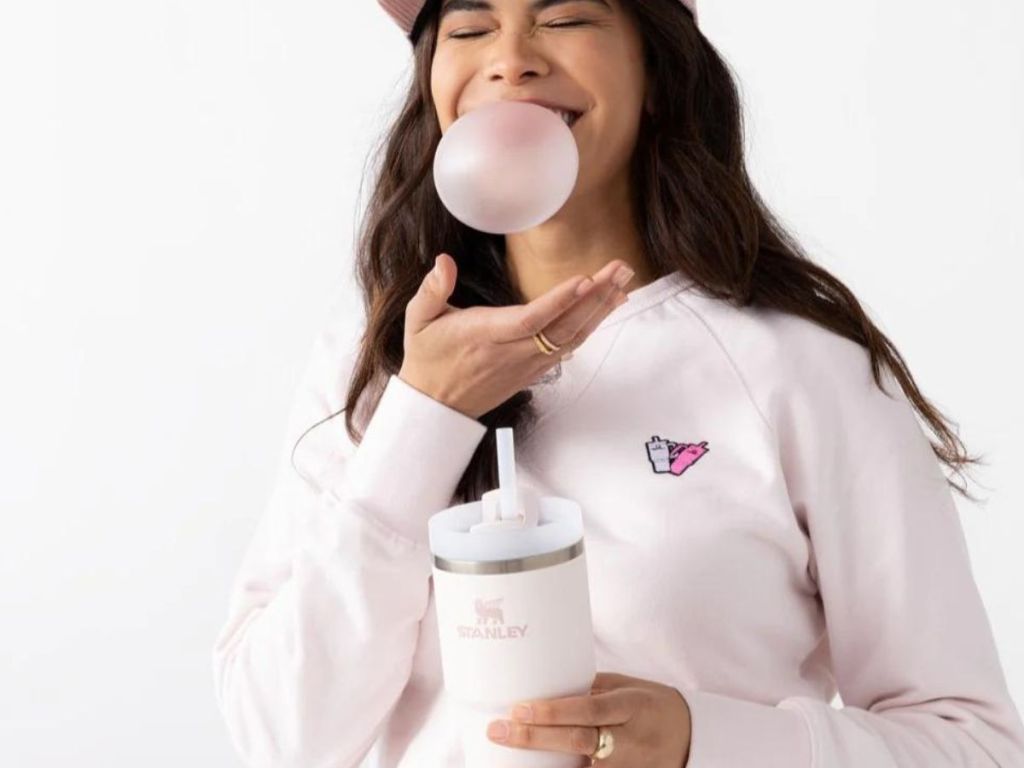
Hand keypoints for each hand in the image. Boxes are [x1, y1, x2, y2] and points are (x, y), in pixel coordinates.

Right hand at [399, 254, 634, 419]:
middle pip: (562, 325)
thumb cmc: (427, 358)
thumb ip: (432, 289)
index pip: (529, 319)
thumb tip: (443, 261)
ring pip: (572, 338)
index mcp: (485, 335)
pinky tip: (606, 309)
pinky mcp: (534, 371)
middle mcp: (512, 352)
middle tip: (621, 269)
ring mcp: (527, 364)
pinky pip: (568, 348)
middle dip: (595, 297)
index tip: (585, 280)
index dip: (559, 301)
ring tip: (623, 282)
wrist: (436, 406)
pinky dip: (591, 327)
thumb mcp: (417, 320)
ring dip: (600, 310)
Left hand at [486, 671, 691, 766]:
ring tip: (507, 758)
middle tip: (498, 731)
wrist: (693, 737)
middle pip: (578, 741)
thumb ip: (592, 691)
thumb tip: (548, 688)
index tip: (519, 709)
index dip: (553, 712)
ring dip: (544, 766)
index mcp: (632, 706)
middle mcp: (632, 740)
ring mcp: (630, 767)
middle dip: (535, 738)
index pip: (588, 709)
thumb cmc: (652, 705)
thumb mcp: (628, 687)